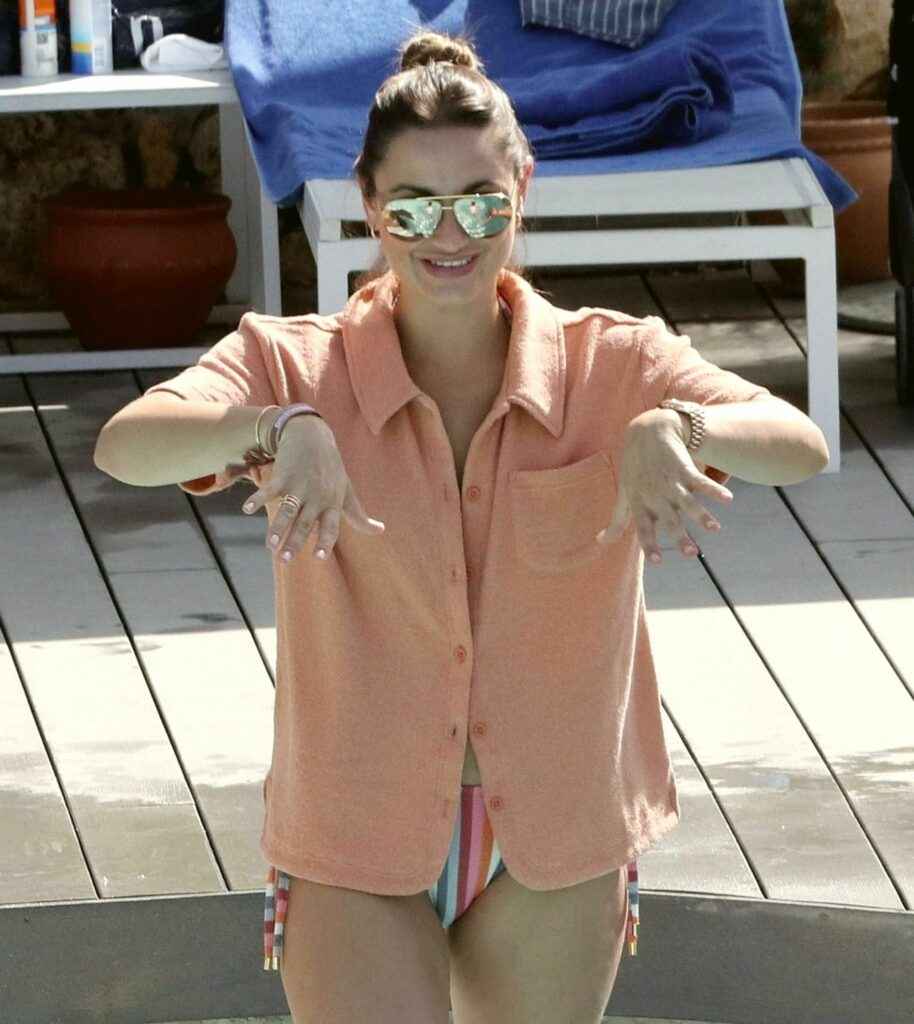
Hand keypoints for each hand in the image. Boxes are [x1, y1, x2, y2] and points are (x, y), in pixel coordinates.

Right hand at [238, 416, 384, 562]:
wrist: (313, 436)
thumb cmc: (331, 468)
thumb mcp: (347, 490)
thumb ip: (358, 515)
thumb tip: (380, 530)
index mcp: (332, 503)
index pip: (330, 527)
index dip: (324, 541)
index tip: (318, 558)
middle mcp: (316, 496)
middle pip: (305, 523)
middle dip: (295, 541)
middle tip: (285, 560)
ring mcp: (299, 486)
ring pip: (288, 510)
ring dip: (277, 527)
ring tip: (270, 545)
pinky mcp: (282, 476)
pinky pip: (269, 490)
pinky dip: (257, 498)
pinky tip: (247, 509)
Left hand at [595, 409, 731, 564]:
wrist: (646, 432)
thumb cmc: (633, 468)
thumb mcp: (623, 493)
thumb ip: (616, 521)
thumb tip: (600, 542)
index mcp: (640, 504)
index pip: (644, 528)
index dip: (649, 544)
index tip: (657, 561)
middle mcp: (655, 495)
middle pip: (669, 519)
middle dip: (680, 536)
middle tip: (691, 553)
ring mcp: (670, 482)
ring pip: (687, 502)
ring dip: (701, 515)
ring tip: (714, 528)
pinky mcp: (684, 468)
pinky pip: (700, 482)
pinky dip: (713, 490)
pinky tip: (726, 499)